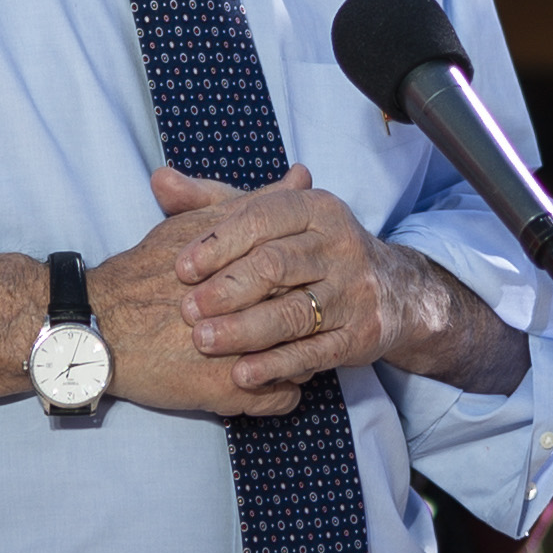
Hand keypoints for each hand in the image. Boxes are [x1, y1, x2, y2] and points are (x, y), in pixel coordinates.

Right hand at [85, 200, 298, 417]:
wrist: (100, 325)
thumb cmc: (146, 272)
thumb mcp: (200, 225)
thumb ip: (254, 203)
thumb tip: (302, 176)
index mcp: (252, 268)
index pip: (308, 275)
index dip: (303, 282)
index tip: (290, 286)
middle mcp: (255, 310)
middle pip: (312, 317)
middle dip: (305, 318)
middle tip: (281, 319)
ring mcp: (246, 354)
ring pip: (305, 361)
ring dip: (293, 356)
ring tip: (266, 349)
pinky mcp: (232, 393)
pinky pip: (285, 398)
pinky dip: (278, 391)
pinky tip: (257, 378)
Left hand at [171, 167, 413, 394]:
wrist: (392, 290)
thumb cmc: (309, 249)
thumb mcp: (270, 219)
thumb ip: (212, 201)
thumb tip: (161, 180)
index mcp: (317, 208)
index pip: (263, 218)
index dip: (218, 243)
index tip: (181, 268)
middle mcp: (341, 244)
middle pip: (276, 265)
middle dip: (227, 289)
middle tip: (187, 310)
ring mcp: (355, 291)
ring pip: (294, 312)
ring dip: (245, 330)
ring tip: (205, 341)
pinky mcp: (361, 334)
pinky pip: (315, 351)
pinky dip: (276, 364)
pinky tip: (242, 373)